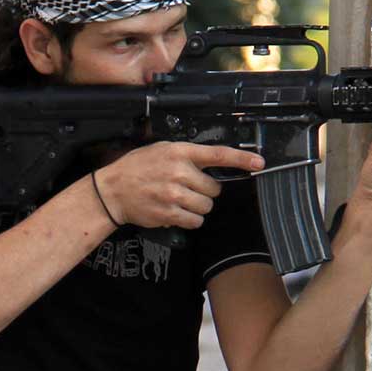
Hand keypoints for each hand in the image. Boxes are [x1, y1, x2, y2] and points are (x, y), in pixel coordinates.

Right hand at [95, 142, 263, 230]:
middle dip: (205, 190)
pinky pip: (195, 221)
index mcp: (179, 152)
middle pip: (214, 188)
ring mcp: (174, 194)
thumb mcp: (160, 149)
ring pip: (206, 206)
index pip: (217, 155)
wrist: (112, 191)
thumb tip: (213, 162)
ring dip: (197, 206)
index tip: (259, 163)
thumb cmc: (136, 168)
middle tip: (187, 188)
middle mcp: (179, 172)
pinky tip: (175, 211)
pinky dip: (190, 219)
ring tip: (179, 200)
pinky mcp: (170, 213)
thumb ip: (186, 154)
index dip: (241, 159)